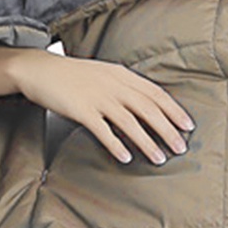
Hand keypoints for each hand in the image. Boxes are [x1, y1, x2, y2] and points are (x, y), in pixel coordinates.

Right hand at [0, 45, 193, 165]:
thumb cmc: (72, 75)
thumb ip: (124, 87)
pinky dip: (115, 144)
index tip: (188, 126)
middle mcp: (113, 84)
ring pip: (129, 121)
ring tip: (159, 158)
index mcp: (122, 75)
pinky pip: (102, 130)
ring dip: (147, 141)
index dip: (174, 110)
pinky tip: (125, 158)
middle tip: (181, 147)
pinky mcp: (80, 109)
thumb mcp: (103, 74)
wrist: (39, 69)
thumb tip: (146, 107)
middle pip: (148, 108)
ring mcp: (97, 96)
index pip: (155, 93)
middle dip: (168, 129)